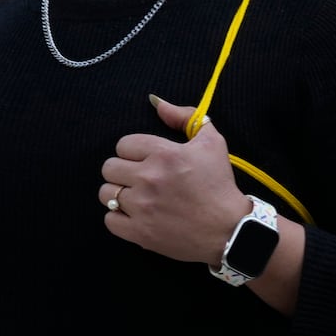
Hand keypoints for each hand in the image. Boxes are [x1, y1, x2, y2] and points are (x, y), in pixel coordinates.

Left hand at [99, 95, 251, 264]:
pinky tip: (135, 215)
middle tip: (139, 178)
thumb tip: (156, 102)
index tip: (146, 160)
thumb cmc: (220, 184)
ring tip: (136, 197)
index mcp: (164, 154)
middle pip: (109, 167)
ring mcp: (142, 207)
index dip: (134, 151)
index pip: (123, 144)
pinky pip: (109, 219)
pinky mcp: (139, 232)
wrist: (228, 229)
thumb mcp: (211, 142)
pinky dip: (119, 218)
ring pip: (106, 193)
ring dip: (118, 193)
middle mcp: (149, 178)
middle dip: (123, 170)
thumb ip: (184, 116)